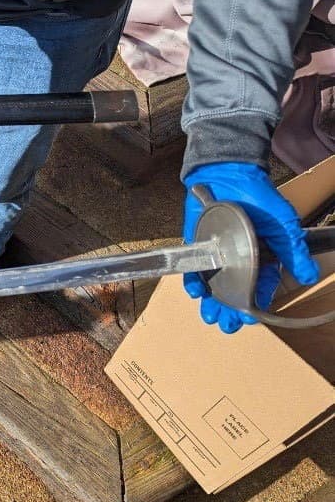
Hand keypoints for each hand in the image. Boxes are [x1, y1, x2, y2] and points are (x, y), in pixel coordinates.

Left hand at [182, 162, 319, 332]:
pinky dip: (193, 282)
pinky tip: (196, 293)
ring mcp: (216, 257)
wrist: (228, 174)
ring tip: (211, 318)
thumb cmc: (260, 200)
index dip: (253, 305)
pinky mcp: (197, 249)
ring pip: (212, 287)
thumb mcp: (282, 225)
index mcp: (261, 260)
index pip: (258, 289)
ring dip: (211, 303)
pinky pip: (193, 271)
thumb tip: (308, 276)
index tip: (250, 319)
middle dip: (230, 312)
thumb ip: (292, 250)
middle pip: (233, 294)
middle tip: (227, 326)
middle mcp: (237, 263)